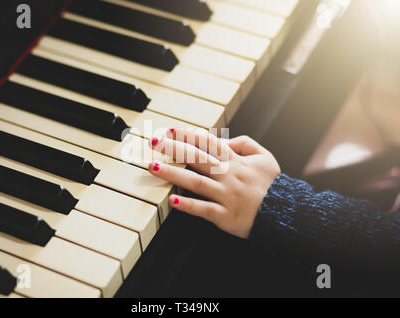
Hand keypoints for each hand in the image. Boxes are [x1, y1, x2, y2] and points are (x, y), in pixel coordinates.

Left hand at [148, 128, 280, 238]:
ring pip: (196, 182)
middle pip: (198, 159)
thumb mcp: (265, 158)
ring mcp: (226, 196)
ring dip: (173, 174)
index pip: (209, 143)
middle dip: (174, 149)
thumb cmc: (273, 185)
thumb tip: (224, 140)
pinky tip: (172, 202)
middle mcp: (229, 176)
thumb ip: (245, 144)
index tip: (171, 130)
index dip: (189, 135)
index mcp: (237, 162)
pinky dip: (189, 206)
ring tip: (153, 167)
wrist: (286, 214)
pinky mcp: (226, 216)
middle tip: (154, 143)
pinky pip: (205, 210)